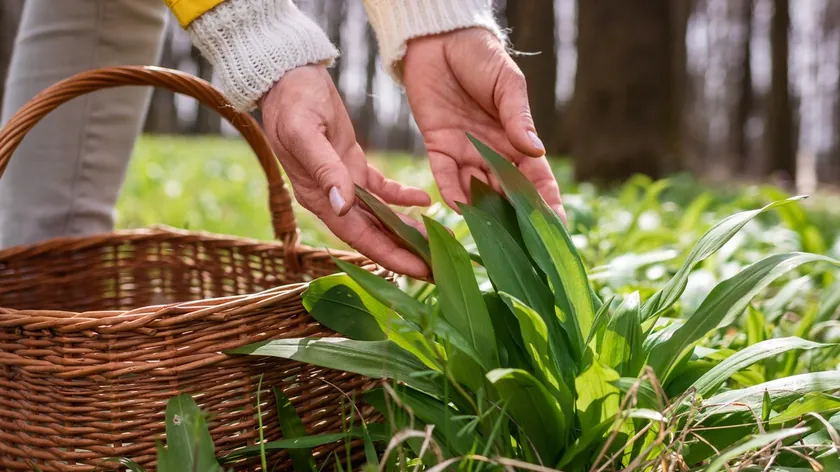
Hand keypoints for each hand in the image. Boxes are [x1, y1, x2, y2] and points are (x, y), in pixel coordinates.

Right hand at [262, 65, 431, 276]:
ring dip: (408, 230)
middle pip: (373, 234)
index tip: (419, 271)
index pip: (358, 237)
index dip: (389, 256)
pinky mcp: (352, 164)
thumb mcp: (305, 132)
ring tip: (440, 242)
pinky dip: (403, 197)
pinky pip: (382, 189)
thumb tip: (342, 206)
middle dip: (405, 252)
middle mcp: (331, 197)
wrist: (287, 76)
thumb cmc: (292, 102)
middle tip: (440, 268)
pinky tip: (425, 200)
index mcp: (317, 197)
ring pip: (381, 216)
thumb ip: (325, 169)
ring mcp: (343, 182)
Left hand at [403, 28, 565, 219]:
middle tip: (525, 249)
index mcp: (516, 138)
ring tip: (493, 238)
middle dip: (516, 221)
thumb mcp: (506, 84)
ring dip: (484, 213)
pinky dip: (452, 192)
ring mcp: (465, 152)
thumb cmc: (480, 57)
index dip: (547, 204)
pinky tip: (459, 209)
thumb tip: (536, 151)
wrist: (439, 41)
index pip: (536, 179)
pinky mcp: (438, 147)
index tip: (557, 230)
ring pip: (477, 191)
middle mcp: (492, 152)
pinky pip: (446, 176)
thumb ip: (517, 118)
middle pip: (507, 193)